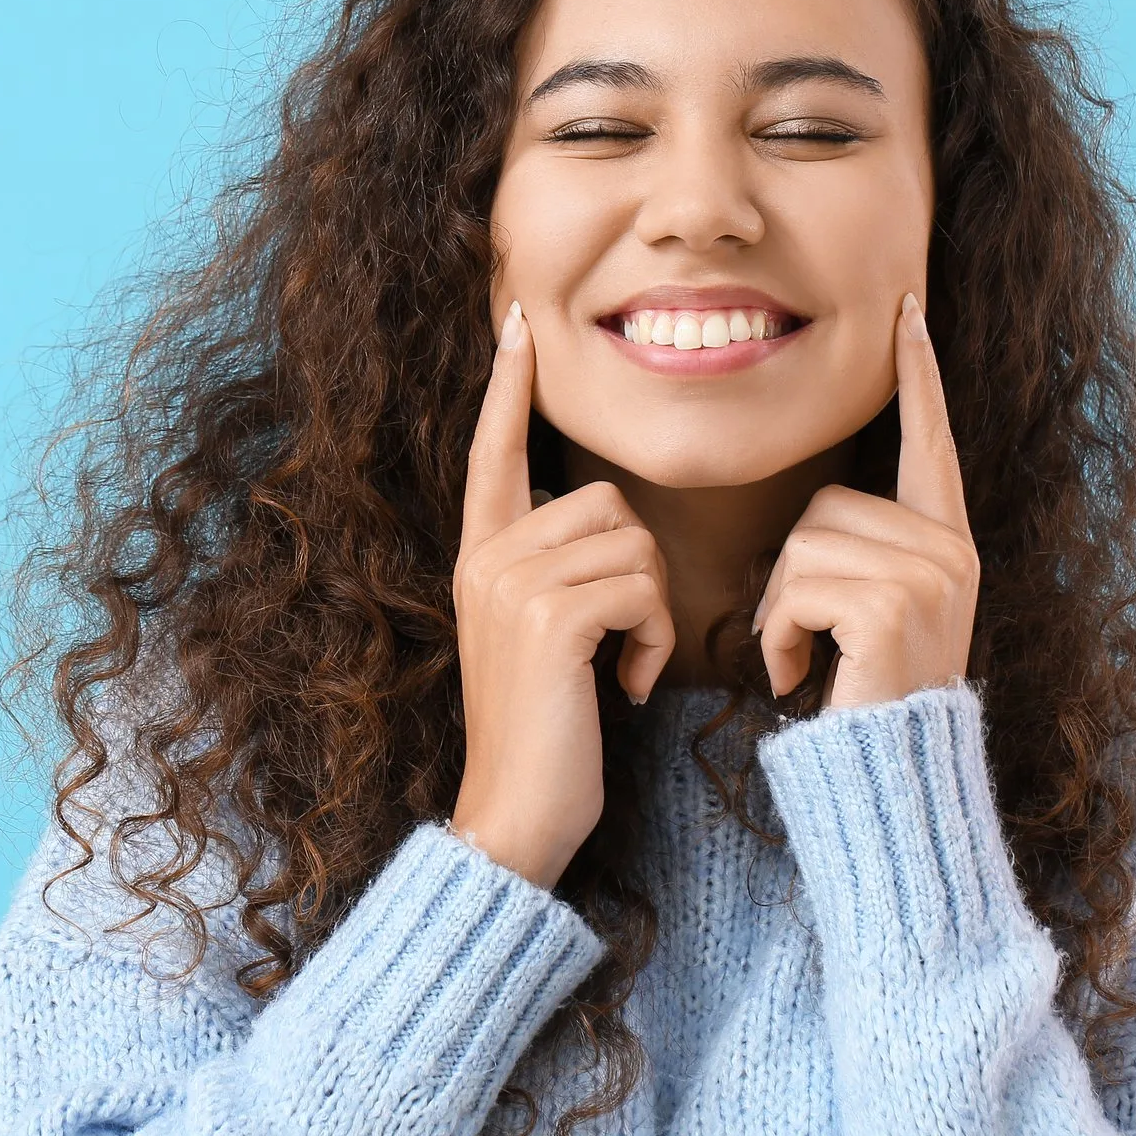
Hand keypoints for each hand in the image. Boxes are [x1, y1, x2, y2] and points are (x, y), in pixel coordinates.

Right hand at [449, 301, 675, 889]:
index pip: (493, 450)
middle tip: (627, 644)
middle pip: (602, 499)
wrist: (516, 815)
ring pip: (630, 540)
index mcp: (479, 557)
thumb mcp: (543, 638)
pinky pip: (640, 586)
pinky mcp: (548, 617)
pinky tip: (632, 686)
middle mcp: (485, 558)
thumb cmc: (549, 736)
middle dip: (639, 569)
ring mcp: (510, 584)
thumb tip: (602, 523)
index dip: (507, 385)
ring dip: (653, 610)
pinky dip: (655, 639)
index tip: (516, 320)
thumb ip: (556, 574)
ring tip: (627, 667)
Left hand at [754, 292, 978, 708]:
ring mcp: (930, 574)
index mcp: (947, 543)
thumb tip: (815, 524)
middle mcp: (951, 550)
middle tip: (806, 640)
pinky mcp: (893, 604)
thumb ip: (860, 557)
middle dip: (793, 572)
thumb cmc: (867, 703)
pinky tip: (800, 677)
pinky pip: (796, 584)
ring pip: (803, 543)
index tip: (907, 308)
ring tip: (807, 661)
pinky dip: (779, 635)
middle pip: (827, 502)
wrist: (890, 780)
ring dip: (780, 609)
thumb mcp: (873, 616)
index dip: (919, 374)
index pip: (930, 440)